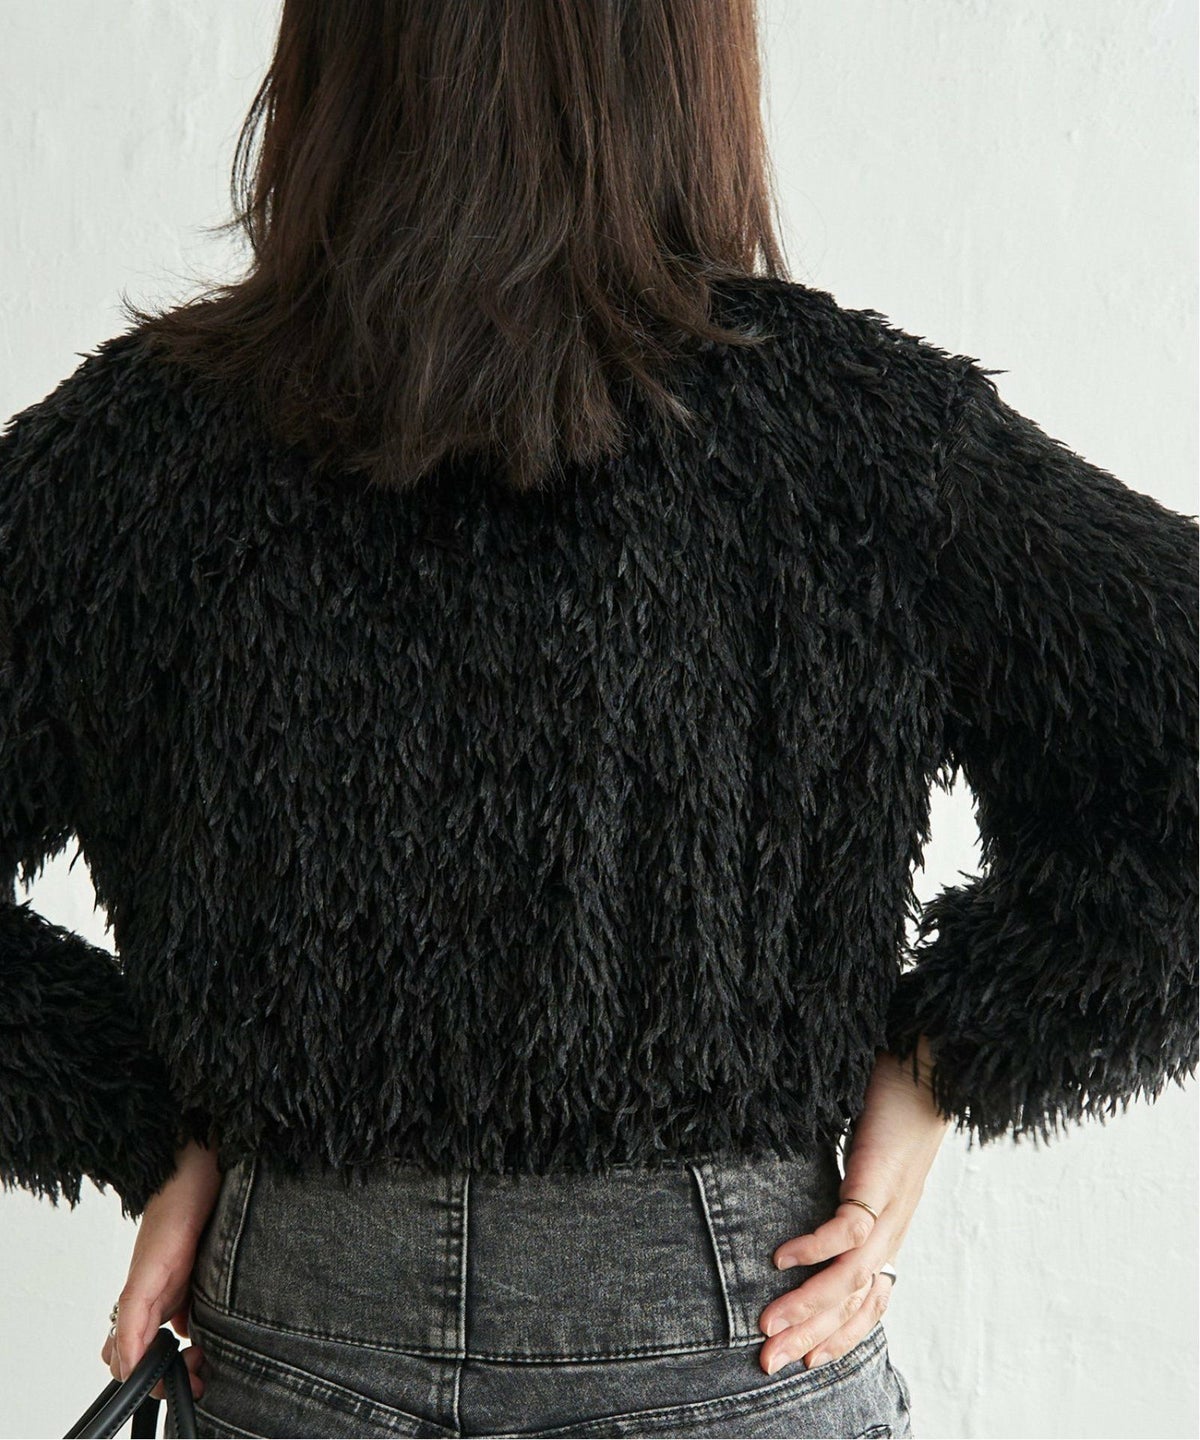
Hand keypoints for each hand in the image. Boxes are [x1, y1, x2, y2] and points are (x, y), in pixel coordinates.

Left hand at [100, 1138, 223, 1401]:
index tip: (198, 1378)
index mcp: (166, 1290)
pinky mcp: (148, 1265)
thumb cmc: (209, 1200)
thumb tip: (201, 1331)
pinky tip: (138, 1361)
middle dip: (159, 1377)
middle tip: (197, 1380)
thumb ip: (201, 1295)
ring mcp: (146, 1278)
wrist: (202, 1159)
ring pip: (126, 1339)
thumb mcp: (209, 1259)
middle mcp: (150, 1289)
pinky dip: (133, 1342)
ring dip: (147, 1368)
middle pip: (132, 1351)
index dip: (164, 1371)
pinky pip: (133, 1312)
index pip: (146, 1345)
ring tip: (181, 1374)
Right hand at [757, 1036, 948, 1375]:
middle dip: (809, 1337)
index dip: (837, 1332)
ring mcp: (889, 1208)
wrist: (934, 1069)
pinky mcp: (879, 1182)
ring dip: (805, 1306)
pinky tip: (781, 1258)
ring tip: (766, 1324)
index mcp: (890, 1226)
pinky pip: (846, 1229)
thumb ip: (848, 1182)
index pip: (866, 1299)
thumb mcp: (869, 1156)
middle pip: (852, 1301)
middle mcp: (893, 1227)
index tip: (803, 1357)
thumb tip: (819, 1197)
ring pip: (849, 1277)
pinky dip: (813, 1247)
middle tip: (767, 1363)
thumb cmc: (897, 1102)